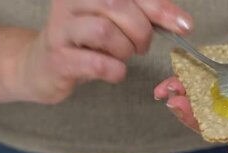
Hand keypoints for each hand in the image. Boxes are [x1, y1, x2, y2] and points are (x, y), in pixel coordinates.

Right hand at [13, 0, 192, 103]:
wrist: (42, 67)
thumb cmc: (85, 42)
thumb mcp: (116, 21)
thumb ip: (145, 15)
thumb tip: (182, 22)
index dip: (160, 8)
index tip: (185, 25)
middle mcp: (70, 1)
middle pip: (117, 5)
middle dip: (140, 31)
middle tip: (141, 47)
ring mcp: (60, 28)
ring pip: (105, 31)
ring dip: (124, 50)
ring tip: (121, 57)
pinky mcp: (57, 58)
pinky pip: (95, 62)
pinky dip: (114, 70)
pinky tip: (114, 71)